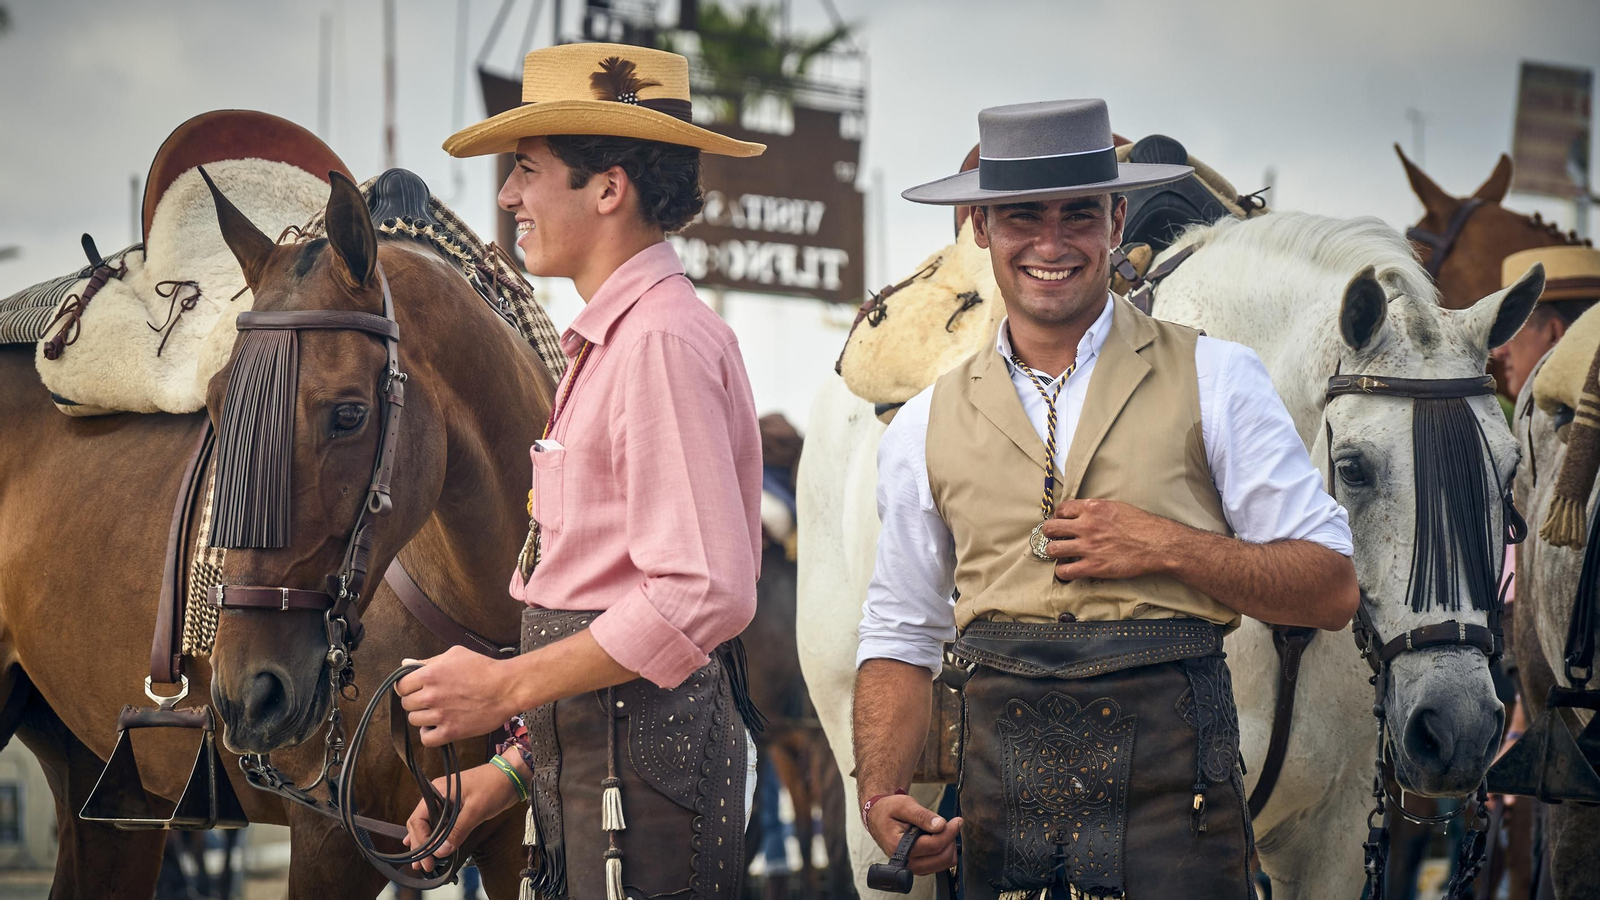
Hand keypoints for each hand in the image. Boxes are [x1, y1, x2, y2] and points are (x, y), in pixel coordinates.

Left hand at [396, 646, 518, 746]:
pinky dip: (428, 734)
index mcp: (429, 675)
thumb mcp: (455, 654)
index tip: (415, 688)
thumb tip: (406, 663)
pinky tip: (437, 726)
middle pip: (406, 704)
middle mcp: (431, 696)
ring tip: (437, 711)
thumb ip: (428, 660)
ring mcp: (440, 715)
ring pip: (414, 720)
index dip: (407, 687)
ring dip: (423, 716)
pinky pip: (426, 739)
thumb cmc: (484, 668)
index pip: (401, 686)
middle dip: (415, 701)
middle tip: (430, 699)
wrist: (507, 688)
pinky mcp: (450, 732)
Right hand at [403, 762, 521, 872]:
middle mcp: (437, 796)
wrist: (511, 776)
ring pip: (428, 824)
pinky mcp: (455, 808)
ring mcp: (445, 802)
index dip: (421, 841)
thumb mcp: (475, 810)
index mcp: (437, 792)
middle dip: (421, 845)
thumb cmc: (494, 787)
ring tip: (423, 862)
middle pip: (419, 823)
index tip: (427, 858)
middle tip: (424, 865)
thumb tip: (441, 851)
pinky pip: (440, 823)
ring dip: (426, 843)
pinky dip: (435, 836)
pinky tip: (429, 847)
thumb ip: (457, 831)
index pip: (418, 820)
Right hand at [863, 793, 961, 875]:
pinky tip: (939, 838)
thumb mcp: (904, 805)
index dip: (949, 832)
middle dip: (951, 839)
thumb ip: (922, 816)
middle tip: (952, 824)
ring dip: (949, 846)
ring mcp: (913, 867)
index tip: (958, 821)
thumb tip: (941, 825)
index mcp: (899, 847)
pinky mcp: (919, 867)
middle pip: (941, 857)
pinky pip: (940, 865)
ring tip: (943, 830)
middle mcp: (906, 862)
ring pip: (943, 864)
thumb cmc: (889, 810)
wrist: (879, 817)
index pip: (933, 845)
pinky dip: (945, 851)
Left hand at [1041, 498, 1177, 581]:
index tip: (1061, 523)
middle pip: (1050, 528)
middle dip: (1051, 534)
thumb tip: (1082, 513)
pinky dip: (1062, 572)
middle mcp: (1086, 525)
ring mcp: (1088, 547)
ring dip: (1054, 552)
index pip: (1061, 509)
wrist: (1158, 543)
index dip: (1058, 517)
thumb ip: (1095, 509)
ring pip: (1052, 549)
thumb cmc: (1141, 524)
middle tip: (1057, 539)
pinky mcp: (1093, 566)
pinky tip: (1068, 570)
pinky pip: (1064, 571)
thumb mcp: (1116, 507)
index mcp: (1092, 508)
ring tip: (1061, 555)